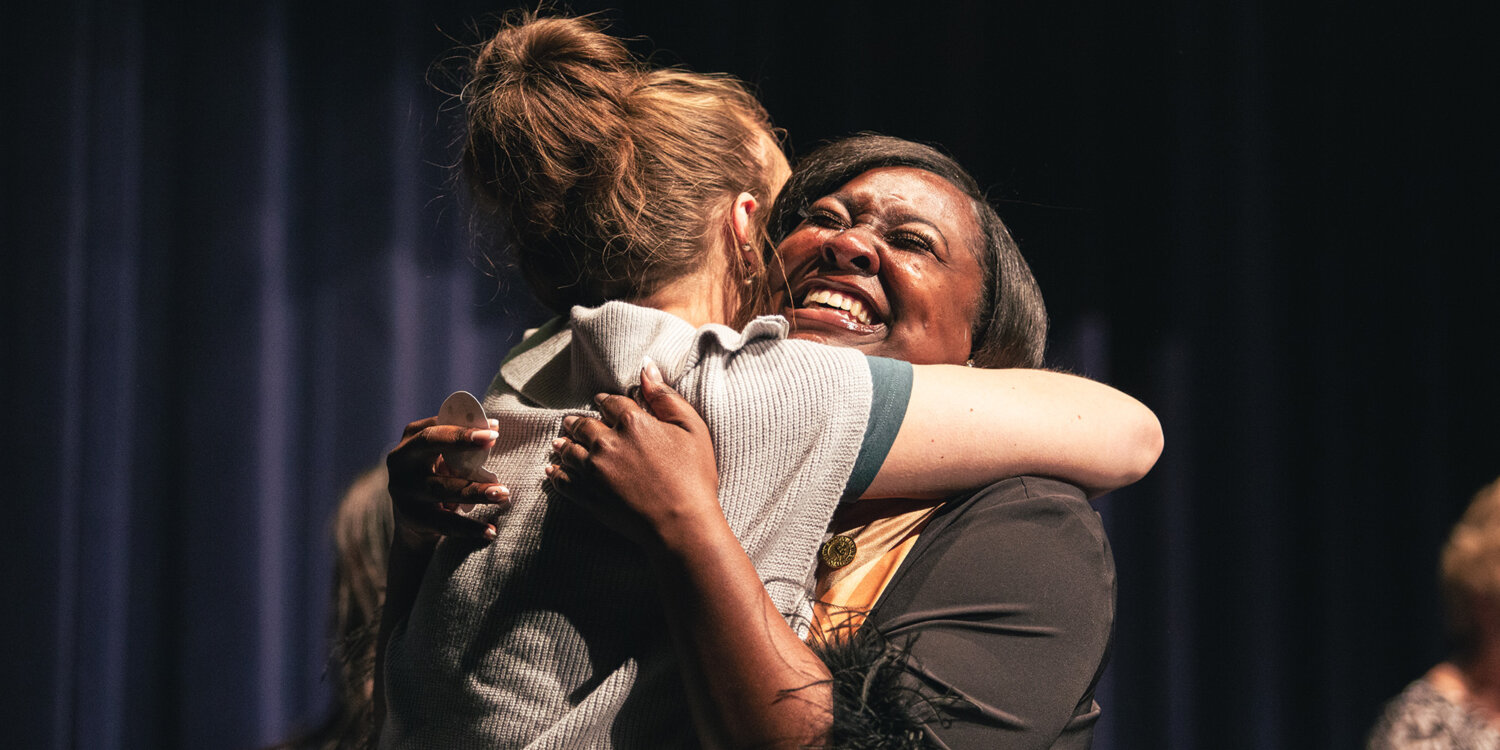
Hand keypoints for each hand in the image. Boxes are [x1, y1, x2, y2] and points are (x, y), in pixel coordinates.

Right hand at [386, 415, 510, 548]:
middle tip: (492, 441)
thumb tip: (493, 427)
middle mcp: (400, 461)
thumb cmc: (438, 476)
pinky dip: (470, 527)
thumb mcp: (444, 457)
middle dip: (461, 440)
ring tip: (503, 493)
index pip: (436, 425)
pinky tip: (491, 531)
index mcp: (410, 439)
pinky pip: (444, 522)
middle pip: (430, 443)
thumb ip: (462, 443)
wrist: (414, 520)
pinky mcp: (411, 517)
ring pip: (442, 487)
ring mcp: (402, 490)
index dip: (462, 425)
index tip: (493, 428)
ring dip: (476, 490)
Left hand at [546, 362, 719, 551]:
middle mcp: (606, 443)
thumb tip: (648, 368)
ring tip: (559, 441)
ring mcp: (593, 471)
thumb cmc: (694, 477)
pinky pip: (563, 480)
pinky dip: (556, 473)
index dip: (606, 401)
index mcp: (632, 422)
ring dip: (564, 443)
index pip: (611, 403)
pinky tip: (552, 470)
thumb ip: (666, 397)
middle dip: (578, 421)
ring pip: (569, 450)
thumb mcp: (692, 429)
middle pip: (584, 425)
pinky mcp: (587, 497)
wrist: (682, 526)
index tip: (601, 402)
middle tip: (572, 421)